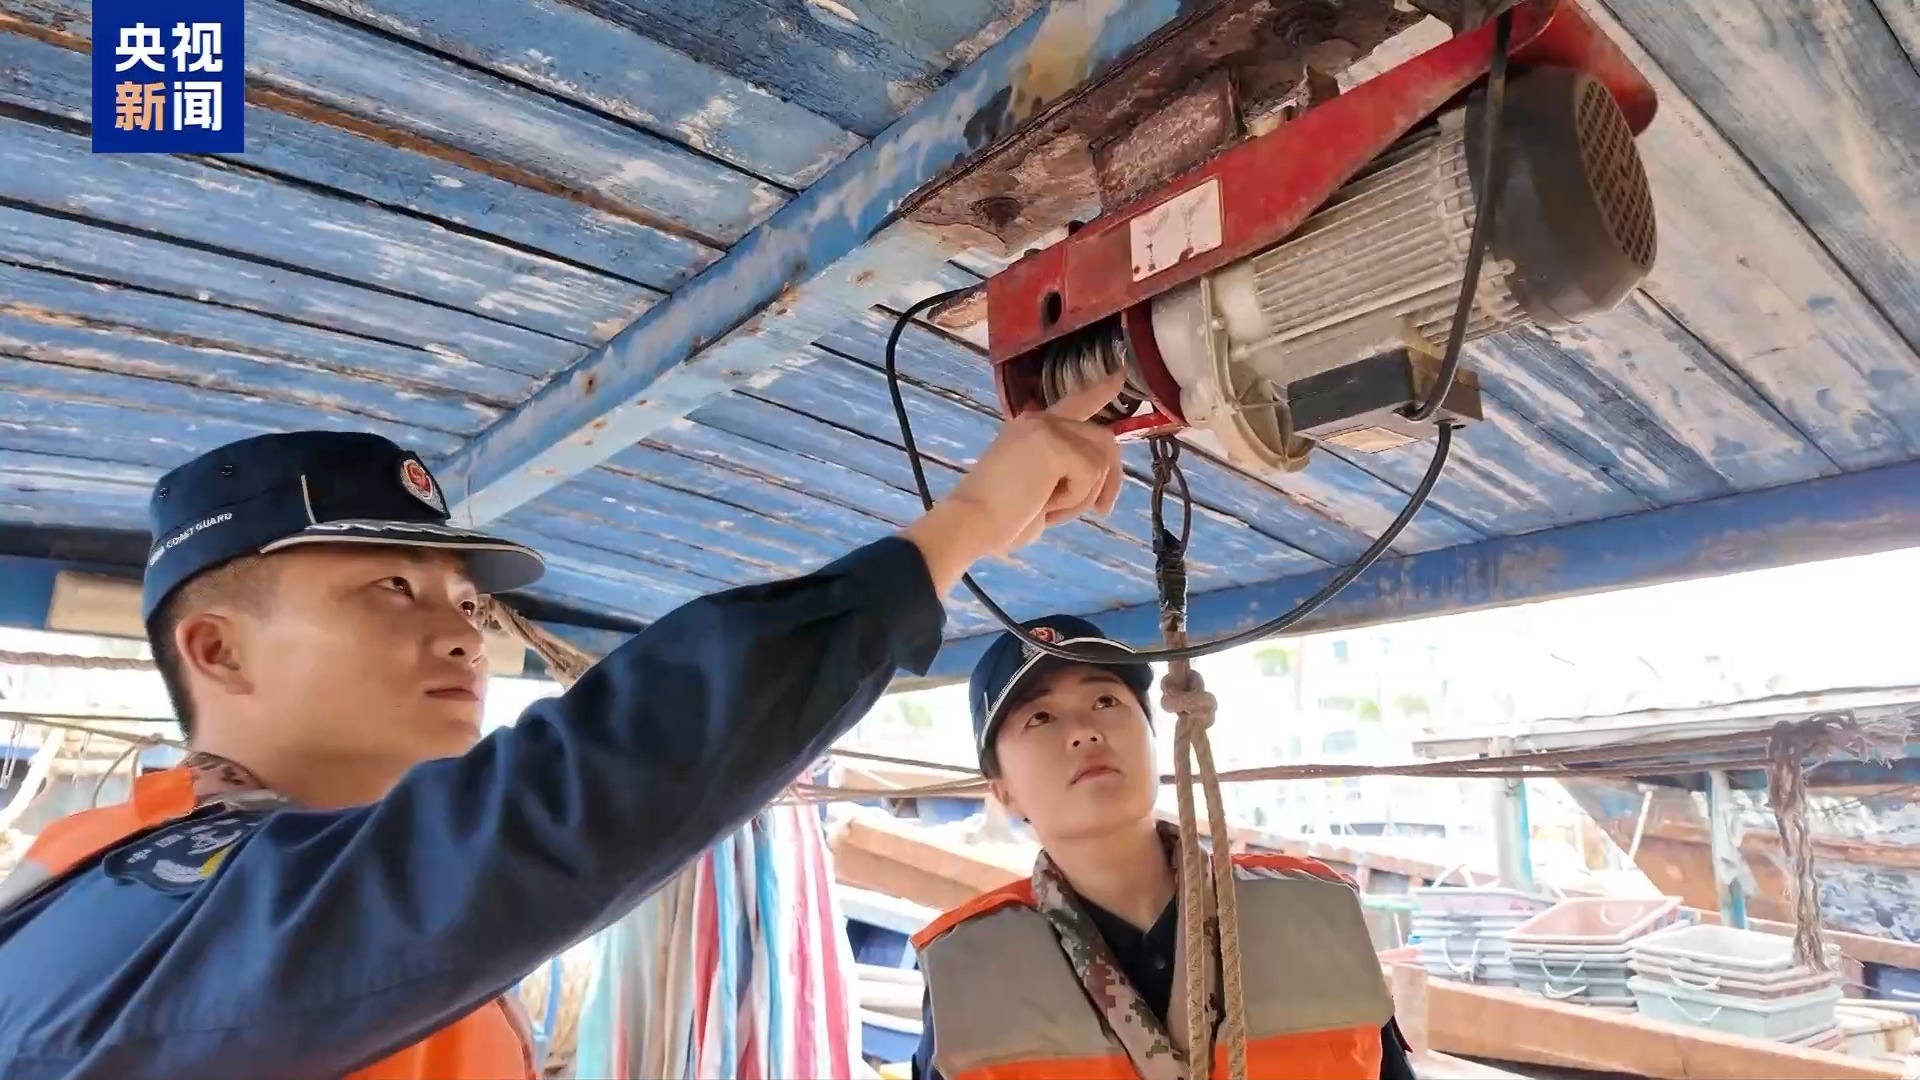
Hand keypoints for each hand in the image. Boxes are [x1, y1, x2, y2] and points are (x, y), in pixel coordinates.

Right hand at [903, 371, 1124, 593]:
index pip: (1075, 403)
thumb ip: (1063, 473)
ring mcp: (1046, 427)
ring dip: (1084, 495)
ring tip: (1049, 508)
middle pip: (1103, 440)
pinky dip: (1075, 500)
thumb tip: (1100, 480)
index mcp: (1033, 427)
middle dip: (1110, 480)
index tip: (1119, 377)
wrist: (971, 523)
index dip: (1100, 392)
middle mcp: (1040, 419)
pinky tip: (1044, 504)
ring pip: (1101, 460)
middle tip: (1101, 510)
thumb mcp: (1038, 489)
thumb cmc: (998, 519)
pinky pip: (1091, 474)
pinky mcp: (1053, 443)